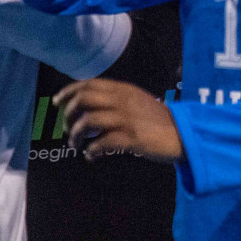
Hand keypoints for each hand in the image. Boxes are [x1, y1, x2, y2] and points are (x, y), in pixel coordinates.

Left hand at [53, 79, 184, 162]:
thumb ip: (118, 99)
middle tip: (68, 127)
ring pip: (88, 121)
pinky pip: (100, 144)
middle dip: (68, 114)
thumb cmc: (159, 120)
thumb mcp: (138, 101)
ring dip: (76, 135)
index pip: (89, 84)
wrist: (183, 134)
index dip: (68, 92)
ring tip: (77, 145)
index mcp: (124, 90)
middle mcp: (123, 101)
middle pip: (83, 99)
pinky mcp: (131, 138)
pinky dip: (91, 151)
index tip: (57, 102)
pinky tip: (92, 156)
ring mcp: (126, 119)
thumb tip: (90, 107)